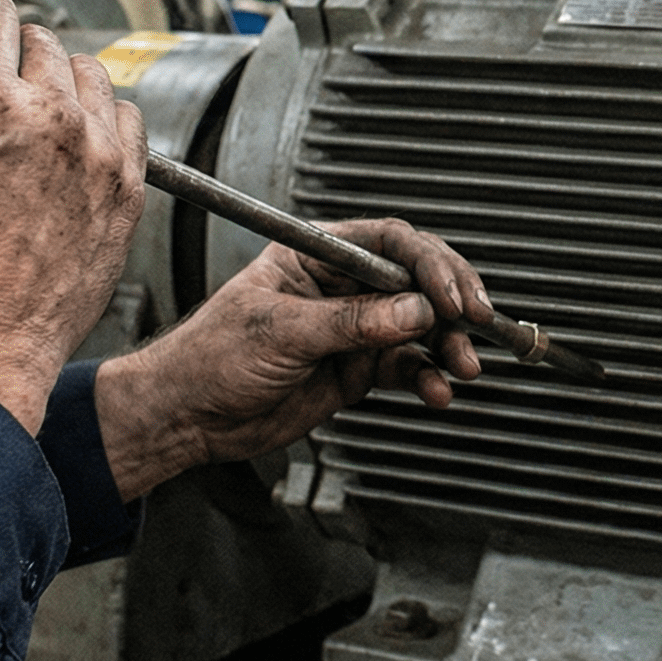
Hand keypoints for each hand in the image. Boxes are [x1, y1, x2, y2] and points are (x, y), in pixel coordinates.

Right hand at [0, 0, 145, 431]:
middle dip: (7, 61)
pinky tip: (60, 158)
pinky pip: (125, 119)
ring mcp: (96, 151)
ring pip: (86, 73)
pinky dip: (96, 126)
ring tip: (19, 137)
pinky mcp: (127, 186)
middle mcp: (50, 115)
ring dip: (55, 89)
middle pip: (39, 38)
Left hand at [94, 218, 491, 500]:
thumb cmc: (208, 357)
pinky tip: (438, 390)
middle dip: (452, 301)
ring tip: (462, 366)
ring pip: (420, 326)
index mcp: (317, 254)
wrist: (186, 417)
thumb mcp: (281, 332)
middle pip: (416, 280)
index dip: (428, 264)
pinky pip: (407, 366)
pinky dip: (428, 377)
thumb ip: (351, 322)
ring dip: (447, 345)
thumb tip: (413, 310)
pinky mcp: (357, 367)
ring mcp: (353, 328)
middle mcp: (341, 285)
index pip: (389, 242)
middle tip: (474, 322)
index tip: (451, 295)